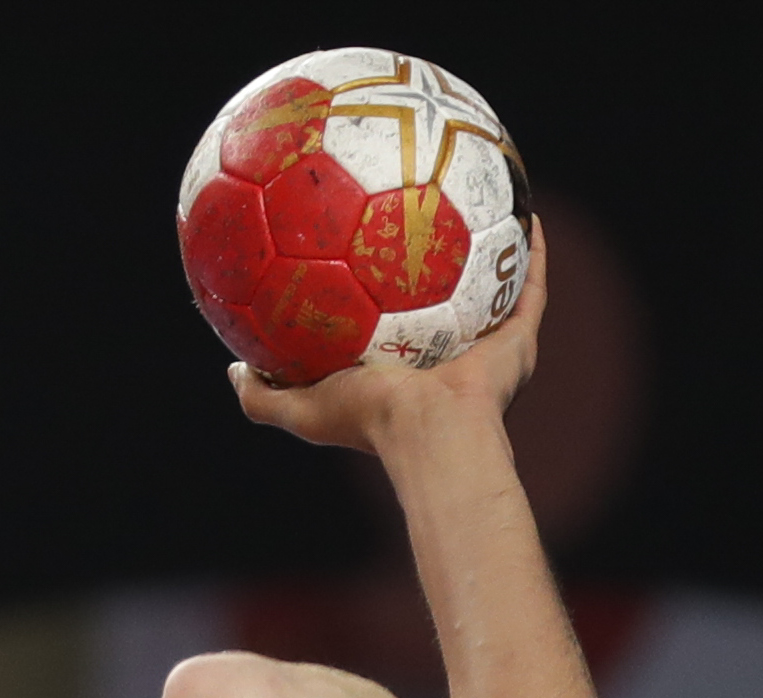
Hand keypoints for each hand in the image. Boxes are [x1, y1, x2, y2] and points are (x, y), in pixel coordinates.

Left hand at [231, 219, 550, 453]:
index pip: (385, 330)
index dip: (373, 294)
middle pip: (441, 304)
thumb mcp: (300, 407)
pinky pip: (528, 284)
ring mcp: (485, 348)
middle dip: (435, 266)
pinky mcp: (518, 338)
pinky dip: (530, 250)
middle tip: (424, 217)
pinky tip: (525, 210)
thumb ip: (262, 394)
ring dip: (490, 249)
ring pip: (491, 289)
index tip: (358, 254)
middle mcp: (445, 359)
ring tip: (485, 202)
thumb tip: (232, 370)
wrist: (431, 431)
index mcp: (399, 374)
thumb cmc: (368, 420)